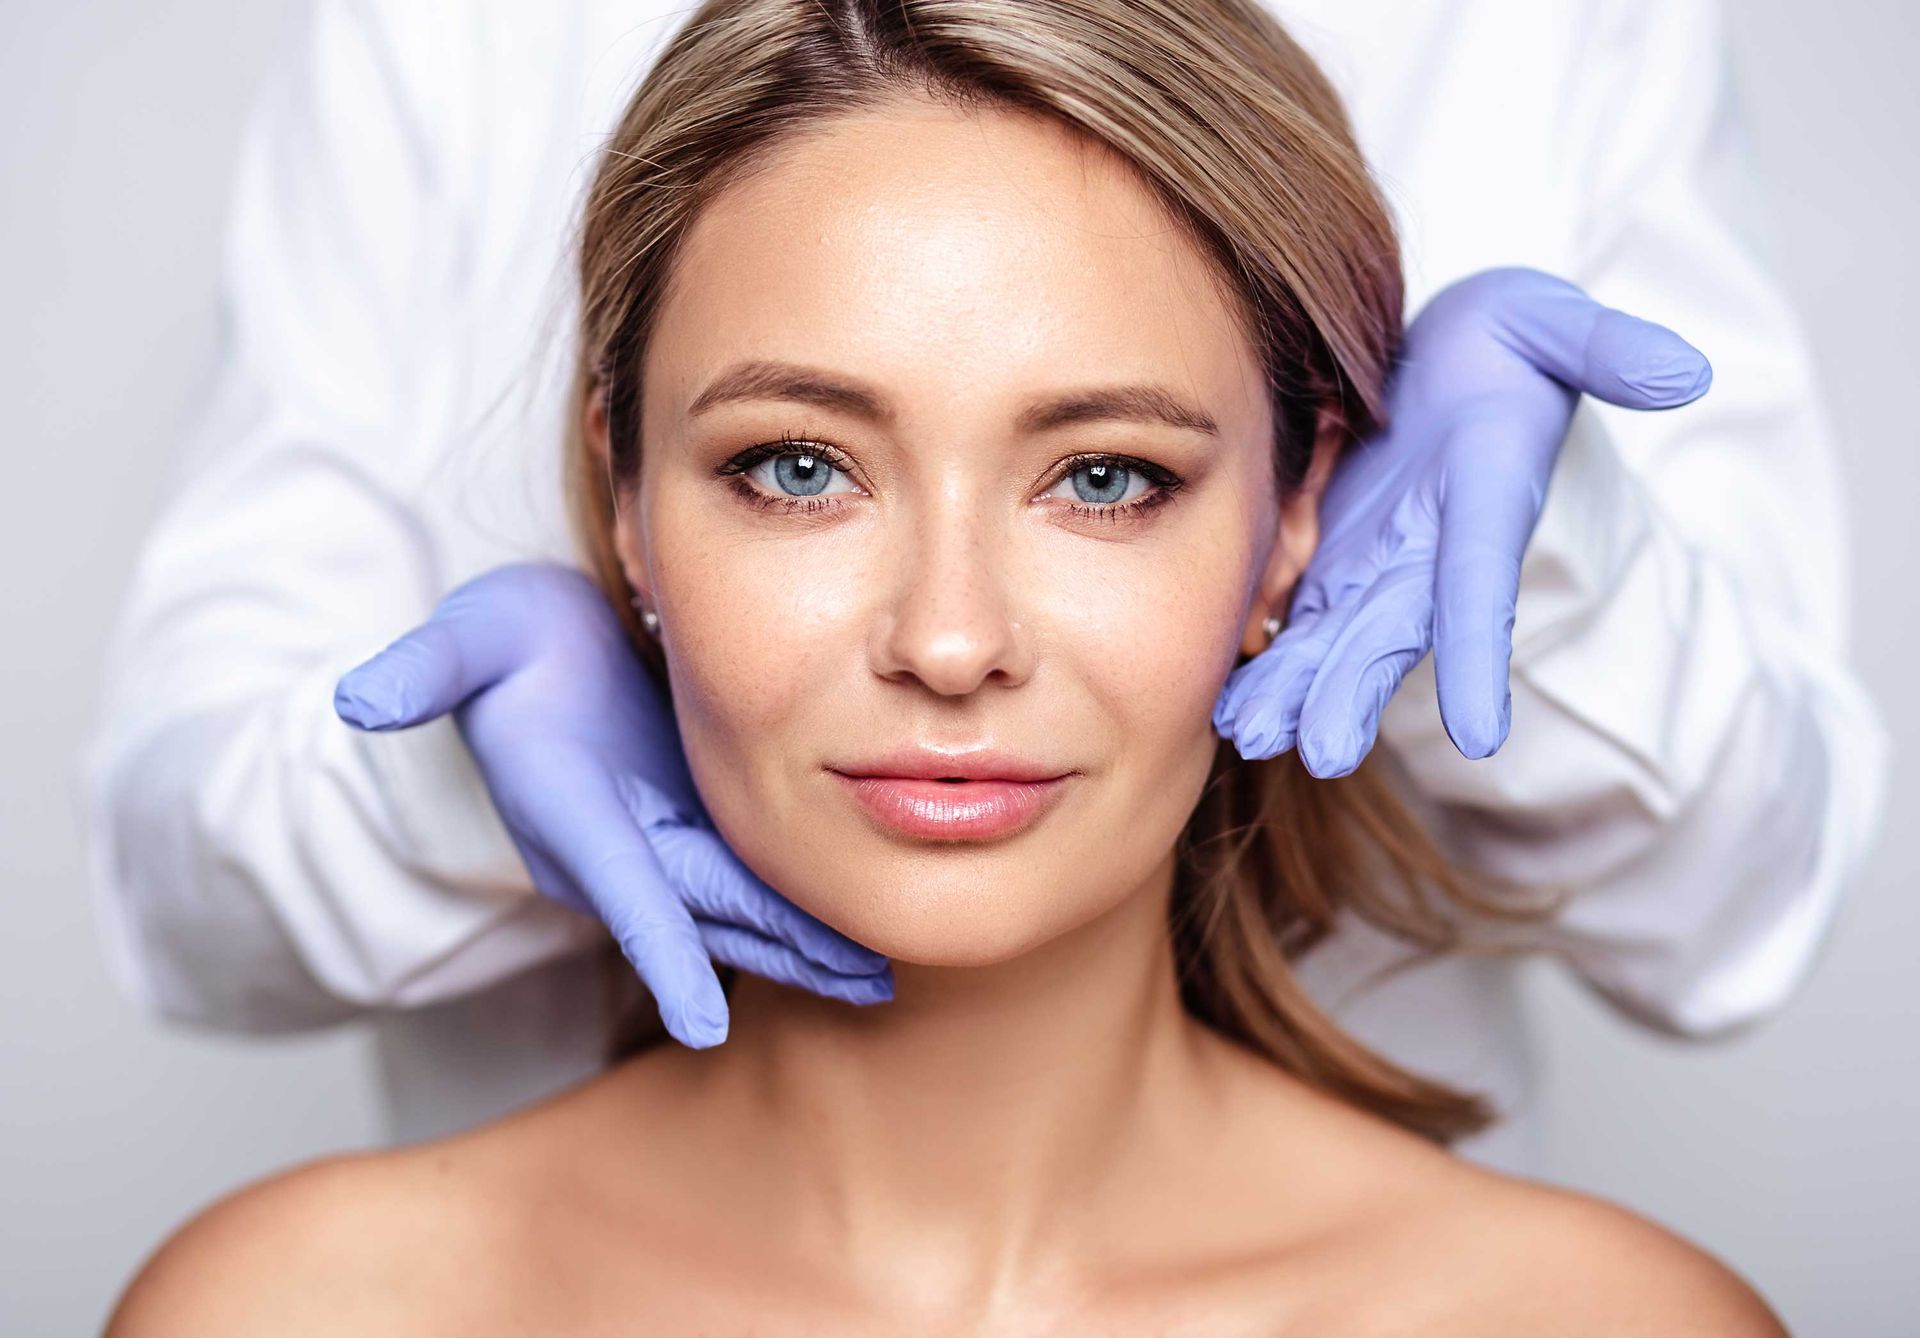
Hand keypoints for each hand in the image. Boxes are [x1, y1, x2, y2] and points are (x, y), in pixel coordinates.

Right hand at [332, 562, 892, 1047]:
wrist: (528, 655)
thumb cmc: (503, 643)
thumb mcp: (466, 637)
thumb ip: (424, 668)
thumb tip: (361, 699)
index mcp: (569, 807)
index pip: (619, 889)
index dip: (661, 954)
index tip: (700, 1024)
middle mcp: (615, 844)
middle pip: (706, 910)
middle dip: (778, 950)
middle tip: (859, 989)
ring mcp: (657, 840)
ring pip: (738, 905)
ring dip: (804, 942)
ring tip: (876, 980)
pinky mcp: (691, 826)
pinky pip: (752, 878)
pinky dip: (802, 906)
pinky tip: (858, 929)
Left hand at [1212, 266, 1712, 775]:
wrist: (1447, 364)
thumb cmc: (1504, 343)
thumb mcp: (1553, 324)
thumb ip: (1605, 349)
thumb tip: (1685, 371)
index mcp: (1483, 505)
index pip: (1482, 587)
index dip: (1478, 657)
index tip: (1479, 733)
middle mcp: (1429, 556)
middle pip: (1392, 632)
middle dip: (1359, 690)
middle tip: (1324, 752)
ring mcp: (1376, 569)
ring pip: (1333, 643)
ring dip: (1296, 692)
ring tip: (1250, 739)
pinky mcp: (1329, 565)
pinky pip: (1293, 626)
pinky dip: (1264, 668)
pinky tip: (1225, 715)